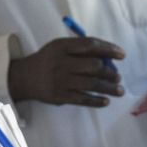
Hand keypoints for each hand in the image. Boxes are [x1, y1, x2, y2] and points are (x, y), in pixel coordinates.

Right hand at [8, 37, 125, 106]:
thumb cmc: (48, 60)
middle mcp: (61, 62)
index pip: (90, 45)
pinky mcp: (59, 96)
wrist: (25, 77)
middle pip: (92, 66)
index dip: (108, 49)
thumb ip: (80, 49)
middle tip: (117, 77)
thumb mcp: (59, 47)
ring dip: (108, 88)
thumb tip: (108, 58)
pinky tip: (105, 101)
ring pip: (90, 84)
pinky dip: (96, 101)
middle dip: (109, 72)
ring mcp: (60, 80)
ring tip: (119, 90)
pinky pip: (82, 99)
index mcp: (62, 46)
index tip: (121, 55)